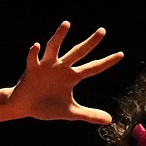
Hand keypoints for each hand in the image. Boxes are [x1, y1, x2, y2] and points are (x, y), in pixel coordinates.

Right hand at [8, 21, 122, 124]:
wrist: (24, 107)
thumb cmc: (47, 107)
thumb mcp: (70, 112)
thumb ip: (89, 114)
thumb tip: (109, 121)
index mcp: (72, 77)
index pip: (93, 68)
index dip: (106, 62)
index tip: (121, 55)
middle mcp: (61, 67)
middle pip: (78, 52)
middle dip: (90, 43)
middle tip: (103, 31)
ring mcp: (46, 66)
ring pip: (54, 48)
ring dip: (59, 36)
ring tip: (66, 24)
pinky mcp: (32, 70)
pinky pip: (33, 59)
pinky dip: (34, 52)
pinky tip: (37, 45)